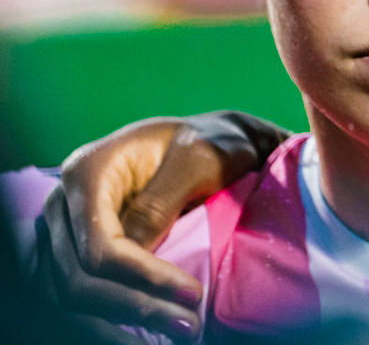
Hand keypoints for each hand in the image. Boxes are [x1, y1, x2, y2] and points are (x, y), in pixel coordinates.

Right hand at [39, 112, 287, 339]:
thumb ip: (161, 202)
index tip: (193, 294)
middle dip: (135, 308)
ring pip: (71, 294)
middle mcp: (63, 205)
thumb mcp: (197, 158)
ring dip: (117, 324)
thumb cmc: (209, 141)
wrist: (210, 138)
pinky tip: (140, 336)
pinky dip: (106, 319)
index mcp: (88, 173)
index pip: (100, 245)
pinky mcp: (76, 251)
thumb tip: (134, 252)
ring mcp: (64, 231)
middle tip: (189, 325)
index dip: (142, 277)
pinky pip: (79, 295)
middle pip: (80, 277)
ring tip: (176, 334)